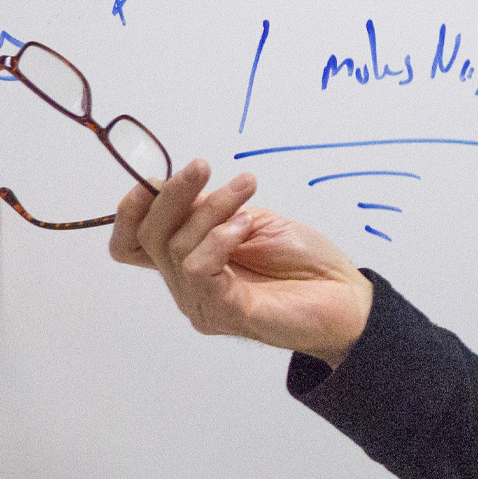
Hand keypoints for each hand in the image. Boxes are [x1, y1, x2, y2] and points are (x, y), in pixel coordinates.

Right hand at [110, 159, 373, 366]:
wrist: (346, 296)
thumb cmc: (304, 261)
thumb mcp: (251, 220)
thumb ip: (209, 210)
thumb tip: (171, 186)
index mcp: (188, 260)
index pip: (131, 242)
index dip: (131, 209)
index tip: (156, 176)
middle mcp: (186, 284)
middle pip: (148, 237)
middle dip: (172, 194)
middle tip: (202, 166)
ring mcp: (201, 301)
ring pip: (175, 247)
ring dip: (210, 209)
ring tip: (246, 191)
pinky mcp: (223, 312)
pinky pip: (197, 269)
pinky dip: (218, 238)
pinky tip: (245, 226)